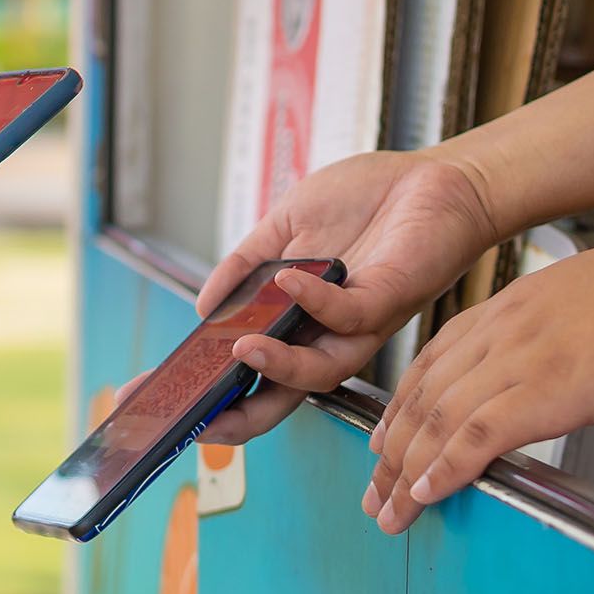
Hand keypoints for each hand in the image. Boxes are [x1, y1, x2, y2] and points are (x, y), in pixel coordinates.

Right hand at [196, 153, 497, 443]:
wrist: (435, 176)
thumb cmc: (367, 199)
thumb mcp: (286, 223)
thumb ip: (244, 265)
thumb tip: (202, 308)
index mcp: (301, 320)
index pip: (253, 373)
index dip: (211, 391)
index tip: (159, 396)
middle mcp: (329, 334)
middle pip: (280, 395)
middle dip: (236, 415)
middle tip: (197, 417)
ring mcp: (359, 324)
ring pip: (318, 372)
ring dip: (276, 367)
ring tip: (240, 350)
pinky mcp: (387, 300)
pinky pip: (347, 317)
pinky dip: (313, 301)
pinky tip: (288, 279)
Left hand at [362, 222, 593, 534]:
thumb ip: (563, 333)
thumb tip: (564, 367)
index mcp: (517, 304)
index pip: (438, 358)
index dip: (406, 402)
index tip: (385, 434)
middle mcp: (506, 326)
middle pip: (426, 392)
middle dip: (392, 445)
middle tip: (374, 486)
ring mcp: (523, 356)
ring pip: (439, 418)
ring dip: (406, 470)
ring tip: (388, 509)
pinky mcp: (548, 389)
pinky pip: (476, 435)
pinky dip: (445, 468)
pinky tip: (426, 494)